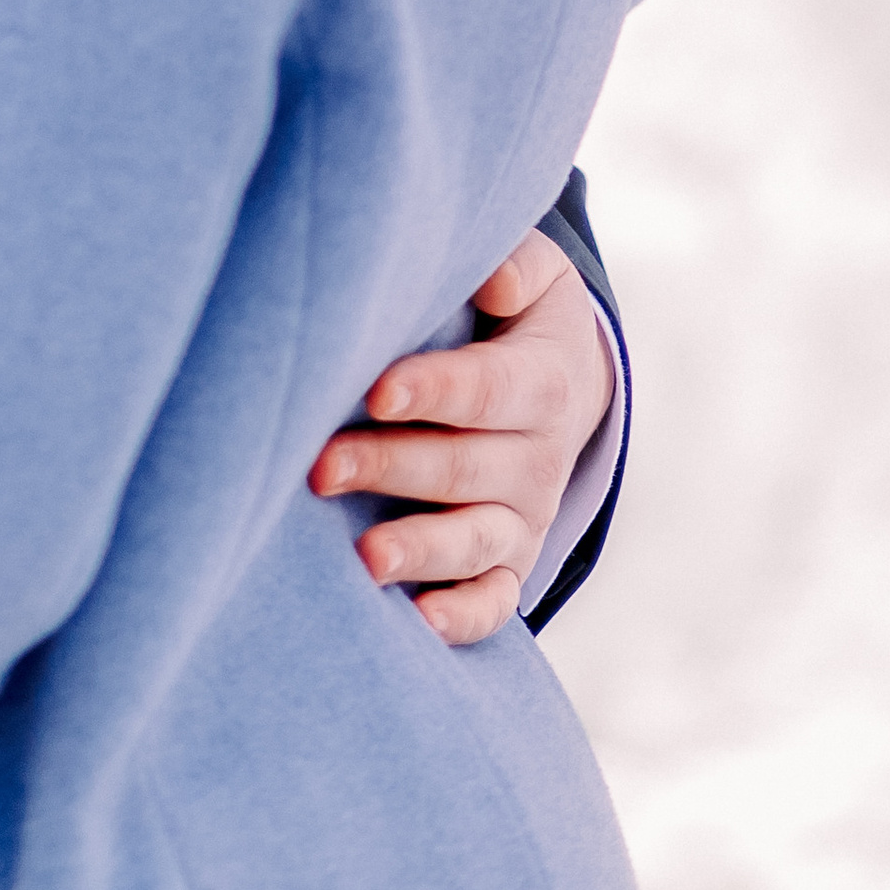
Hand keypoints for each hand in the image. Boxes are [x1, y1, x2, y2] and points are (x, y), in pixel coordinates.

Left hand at [307, 232, 614, 647]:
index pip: (486, 389)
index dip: (433, 389)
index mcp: (541, 381)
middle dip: (393, 467)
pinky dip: (465, 617)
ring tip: (365, 557)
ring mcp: (524, 515)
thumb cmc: (519, 313)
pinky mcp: (509, 560)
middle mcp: (538, 457)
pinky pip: (495, 599)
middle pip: (465, 467)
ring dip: (422, 549)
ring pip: (477, 540)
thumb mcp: (537, 276)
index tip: (375, 390)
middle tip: (321, 467)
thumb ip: (515, 266)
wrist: (568, 381)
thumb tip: (493, 282)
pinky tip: (421, 622)